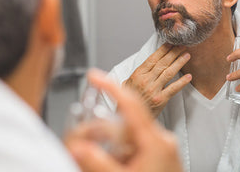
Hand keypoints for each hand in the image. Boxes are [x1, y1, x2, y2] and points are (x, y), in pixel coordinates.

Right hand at [65, 69, 182, 171]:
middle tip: (86, 143)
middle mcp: (161, 140)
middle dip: (103, 129)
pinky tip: (118, 165)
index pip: (130, 104)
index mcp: (155, 141)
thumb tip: (76, 146)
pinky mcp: (161, 156)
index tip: (95, 76)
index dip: (111, 86)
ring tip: (105, 161)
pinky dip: (122, 151)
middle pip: (126, 122)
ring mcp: (163, 148)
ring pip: (129, 134)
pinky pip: (137, 145)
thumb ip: (97, 163)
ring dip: (112, 144)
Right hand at [123, 44, 191, 117]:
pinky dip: (181, 82)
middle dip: (173, 53)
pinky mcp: (160, 100)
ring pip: (168, 73)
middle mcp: (145, 80)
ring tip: (186, 55)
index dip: (162, 50)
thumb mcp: (126, 83)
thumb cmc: (128, 100)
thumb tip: (146, 64)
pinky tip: (188, 76)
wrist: (128, 119)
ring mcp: (153, 90)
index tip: (170, 43)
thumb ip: (137, 73)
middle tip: (182, 45)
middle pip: (162, 63)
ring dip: (179, 63)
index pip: (152, 59)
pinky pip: (173, 88)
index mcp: (137, 74)